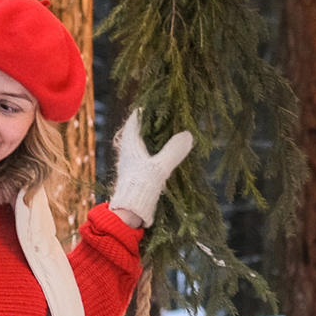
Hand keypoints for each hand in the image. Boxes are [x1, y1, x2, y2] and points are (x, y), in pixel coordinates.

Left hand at [109, 113, 194, 227]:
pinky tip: (166, 155)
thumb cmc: (141, 187)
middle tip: (166, 116)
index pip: (134, 121)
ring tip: (169, 133)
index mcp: (129, 145)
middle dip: (150, 123)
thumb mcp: (160, 167)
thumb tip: (187, 134)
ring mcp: (132, 164)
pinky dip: (155, 151)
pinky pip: (145, 156)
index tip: (156, 102)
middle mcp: (128, 152)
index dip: (144, 110)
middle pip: (138, 131)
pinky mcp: (137, 175)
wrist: (129, 212)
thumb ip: (173, 151)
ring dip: (153, 138)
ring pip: (141, 144)